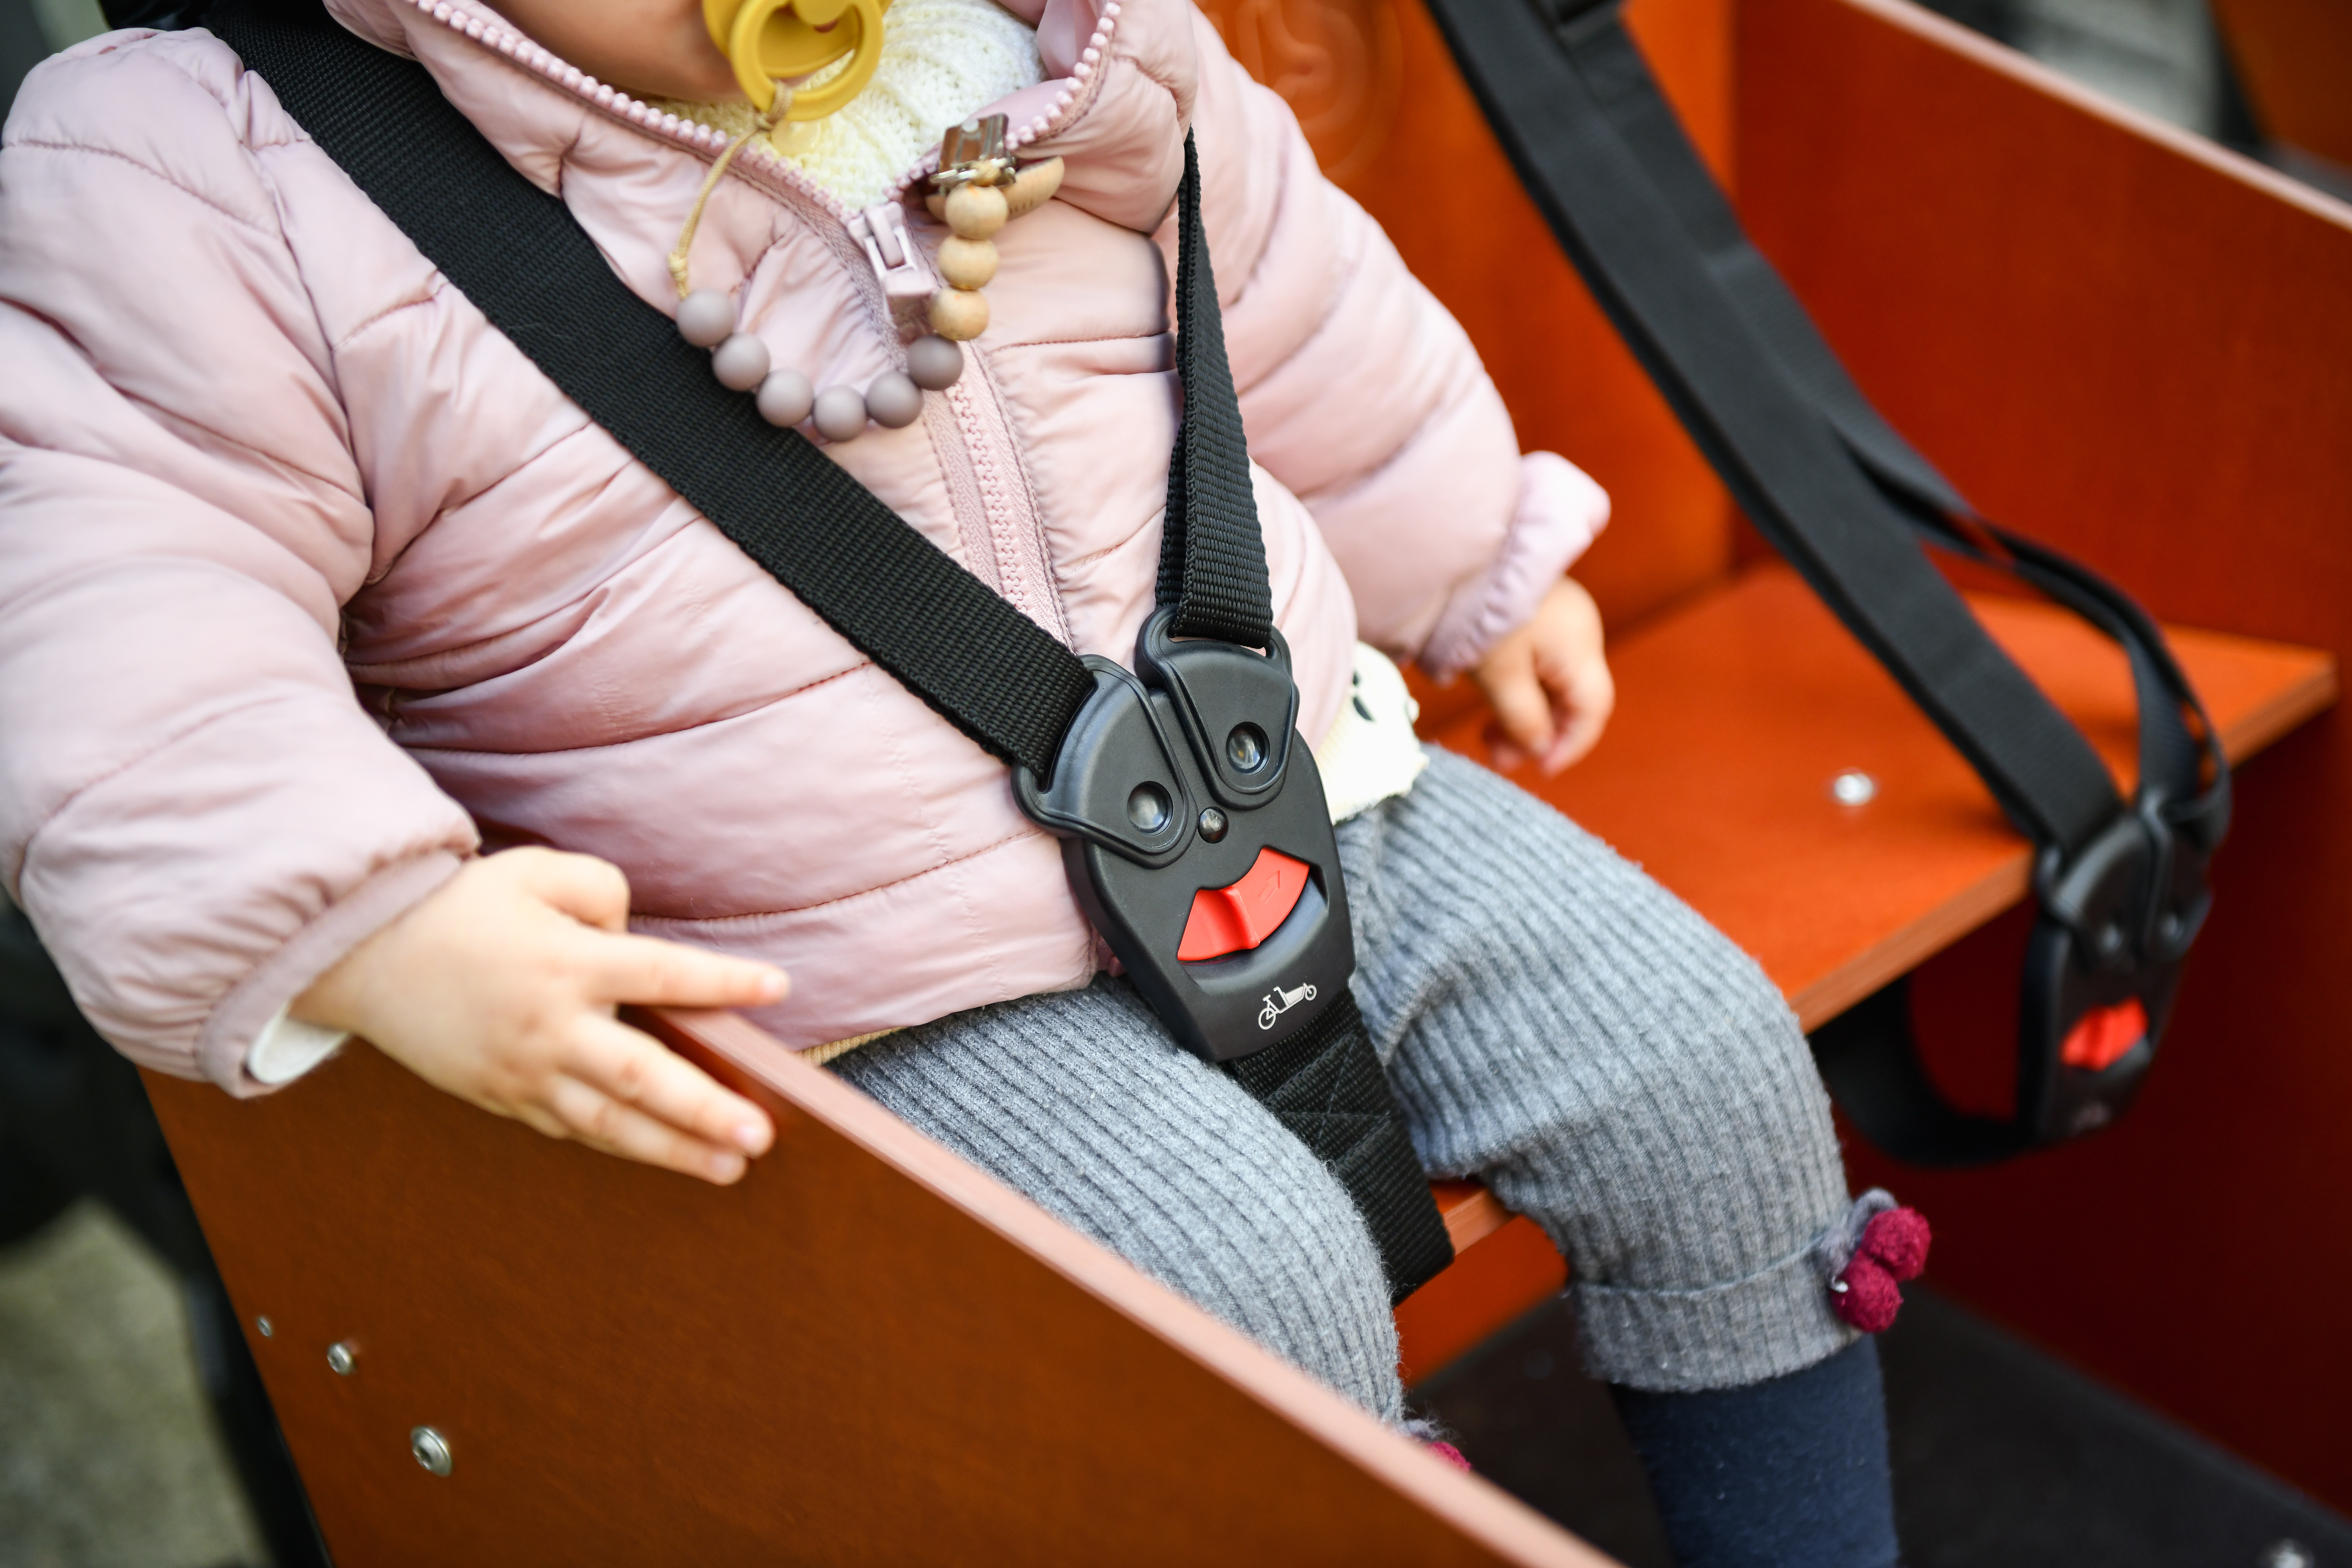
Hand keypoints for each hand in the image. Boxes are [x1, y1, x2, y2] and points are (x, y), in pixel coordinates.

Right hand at [291, 848, 787, 1184]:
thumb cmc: (465, 907)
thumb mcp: (537, 872)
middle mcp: (550, 1026)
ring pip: (609, 1123)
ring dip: (673, 1149)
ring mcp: (523, 1070)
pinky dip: (619, 1144)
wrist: (368, 953)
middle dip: (706, 1109)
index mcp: (566, 963)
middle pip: (641, 1076)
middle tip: (761, 1135)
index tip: (780, 988)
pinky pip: (570, 1129)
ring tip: (730, 1168)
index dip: (725, 982)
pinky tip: (662, 1155)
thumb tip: (637, 935)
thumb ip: (603, 893)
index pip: (665, 973)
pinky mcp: (501, 1096)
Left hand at [1471, 576, 1615, 774]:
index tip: (1540, 769)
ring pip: (1553, 684)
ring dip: (1525, 716)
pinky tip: (1493, 708)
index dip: (1570, 745)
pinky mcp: (1537, 615)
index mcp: (1580, 645)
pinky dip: (1520, 691)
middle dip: (1539, 734)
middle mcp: (1580, 632)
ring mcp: (1561, 621)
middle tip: (1499, 758)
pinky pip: (1539, 664)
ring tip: (1489, 739)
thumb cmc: (1478, 613)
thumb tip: (1539, 749)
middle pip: (1573, 698)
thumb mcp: (1499, 676)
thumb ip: (1523, 719)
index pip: (1593, 709)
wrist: (1457, 557)